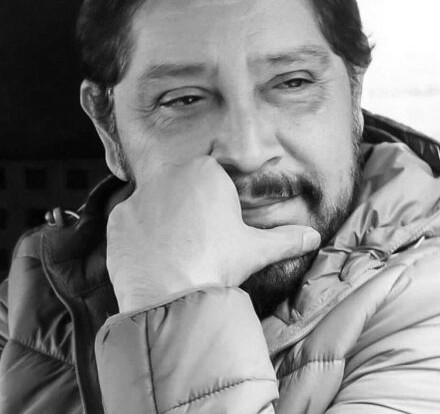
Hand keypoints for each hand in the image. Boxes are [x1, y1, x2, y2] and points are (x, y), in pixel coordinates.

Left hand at [106, 156, 320, 311]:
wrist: (172, 297)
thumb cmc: (216, 265)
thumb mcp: (256, 251)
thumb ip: (286, 239)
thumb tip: (313, 237)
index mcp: (205, 172)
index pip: (211, 180)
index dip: (215, 206)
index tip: (217, 228)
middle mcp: (168, 176)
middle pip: (181, 190)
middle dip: (189, 210)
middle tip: (197, 242)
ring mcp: (138, 197)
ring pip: (155, 206)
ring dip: (164, 223)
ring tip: (175, 252)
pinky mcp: (117, 220)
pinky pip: (130, 224)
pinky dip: (139, 237)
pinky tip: (153, 257)